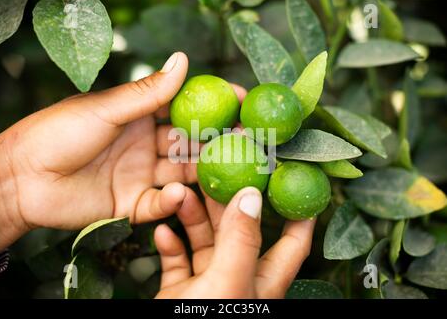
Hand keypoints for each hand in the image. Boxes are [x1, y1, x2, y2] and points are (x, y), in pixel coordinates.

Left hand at [0, 52, 241, 250]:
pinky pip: (160, 203)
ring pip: (182, 174)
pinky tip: (175, 193)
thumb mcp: (107, 110)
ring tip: (228, 171)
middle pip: (191, 143)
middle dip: (220, 141)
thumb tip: (183, 59)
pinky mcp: (132, 205)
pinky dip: (170, 201)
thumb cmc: (57, 134)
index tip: (244, 101)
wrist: (21, 179)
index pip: (186, 108)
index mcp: (140, 117)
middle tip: (249, 140)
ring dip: (203, 173)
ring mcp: (142, 176)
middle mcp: (146, 145)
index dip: (215, 104)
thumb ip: (148, 92)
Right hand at [154, 187, 315, 298]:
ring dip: (191, 217)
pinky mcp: (180, 292)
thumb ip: (241, 240)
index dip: (299, 212)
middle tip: (219, 169)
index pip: (293, 241)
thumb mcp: (230, 283)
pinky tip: (162, 229)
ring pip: (204, 240)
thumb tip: (253, 196)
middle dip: (228, 200)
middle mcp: (238, 277)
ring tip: (178, 194)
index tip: (296, 178)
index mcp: (263, 280)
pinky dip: (170, 243)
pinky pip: (176, 260)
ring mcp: (208, 284)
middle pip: (239, 230)